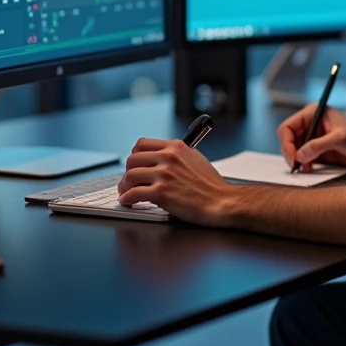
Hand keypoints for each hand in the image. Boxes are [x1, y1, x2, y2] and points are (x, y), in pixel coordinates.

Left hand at [117, 138, 235, 225]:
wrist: (222, 202)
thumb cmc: (211, 185)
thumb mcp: (195, 159)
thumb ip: (177, 156)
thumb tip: (160, 158)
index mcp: (176, 147)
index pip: (142, 144)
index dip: (135, 156)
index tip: (134, 165)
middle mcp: (169, 157)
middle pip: (132, 159)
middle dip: (127, 172)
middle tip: (128, 182)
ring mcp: (164, 174)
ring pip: (130, 176)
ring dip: (124, 186)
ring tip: (125, 193)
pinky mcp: (161, 193)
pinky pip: (133, 193)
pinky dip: (127, 199)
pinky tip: (128, 202)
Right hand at [277, 103, 345, 171]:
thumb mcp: (340, 139)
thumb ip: (318, 145)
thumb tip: (299, 155)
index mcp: (312, 113)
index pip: (288, 127)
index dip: (286, 143)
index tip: (293, 157)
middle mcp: (310, 124)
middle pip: (287, 139)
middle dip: (290, 153)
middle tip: (296, 166)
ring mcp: (312, 137)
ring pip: (292, 149)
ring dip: (295, 160)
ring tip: (306, 168)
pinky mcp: (315, 150)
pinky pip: (301, 157)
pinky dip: (301, 164)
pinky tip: (309, 168)